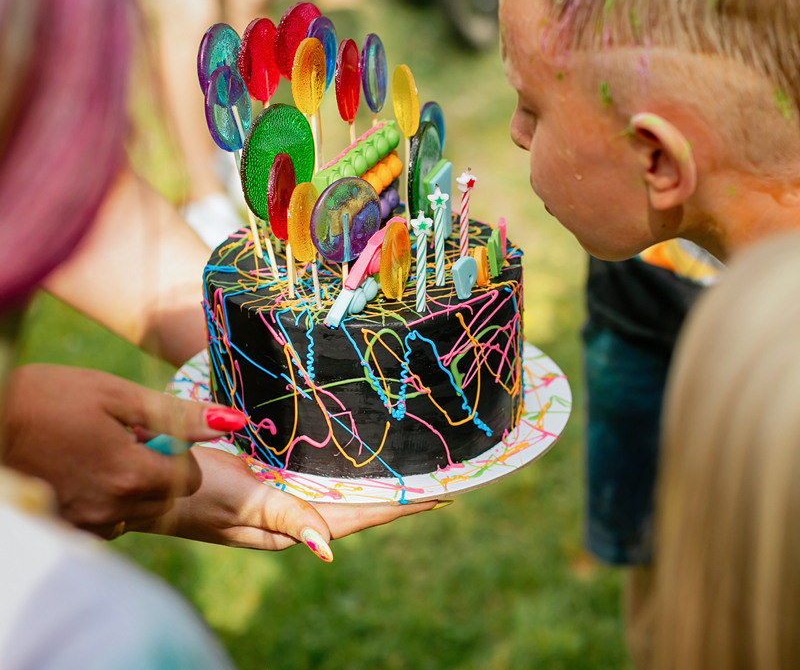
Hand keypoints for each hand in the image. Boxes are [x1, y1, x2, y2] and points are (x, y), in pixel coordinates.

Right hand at [0, 364, 246, 537]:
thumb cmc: (46, 398)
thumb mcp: (117, 395)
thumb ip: (178, 415)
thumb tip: (233, 422)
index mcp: (130, 476)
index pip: (189, 479)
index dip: (179, 453)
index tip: (152, 433)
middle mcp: (110, 510)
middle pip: (165, 499)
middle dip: (157, 470)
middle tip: (124, 439)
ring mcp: (84, 523)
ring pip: (136, 512)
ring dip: (131, 486)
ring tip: (100, 452)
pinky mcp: (64, 527)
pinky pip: (105, 522)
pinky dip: (104, 500)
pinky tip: (82, 471)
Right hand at [137, 447, 444, 561]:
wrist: (143, 483)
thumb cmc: (188, 492)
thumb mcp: (237, 501)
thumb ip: (284, 518)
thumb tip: (328, 548)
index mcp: (288, 527)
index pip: (358, 517)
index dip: (400, 506)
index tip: (442, 495)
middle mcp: (290, 518)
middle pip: (357, 507)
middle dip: (397, 496)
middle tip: (441, 480)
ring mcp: (277, 501)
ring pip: (339, 494)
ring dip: (373, 486)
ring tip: (412, 475)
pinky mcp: (264, 483)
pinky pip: (317, 480)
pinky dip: (343, 474)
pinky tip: (357, 466)